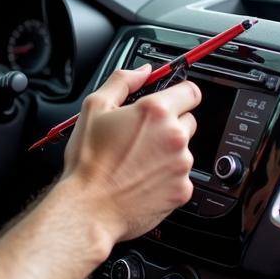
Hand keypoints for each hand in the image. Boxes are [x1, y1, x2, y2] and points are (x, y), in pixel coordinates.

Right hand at [63, 65, 199, 244]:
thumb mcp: (94, 107)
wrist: (89, 207)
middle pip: (188, 120)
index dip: (180, 94)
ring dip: (167, 152)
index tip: (172, 100)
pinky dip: (167, 177)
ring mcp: (181, 165)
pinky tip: (142, 179)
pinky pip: (180, 176)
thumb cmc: (89, 160)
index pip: (191, 91)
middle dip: (170, 124)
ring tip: (136, 161)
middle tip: (142, 136)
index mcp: (156, 112)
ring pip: (183, 150)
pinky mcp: (183, 191)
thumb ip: (122, 81)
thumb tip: (143, 71)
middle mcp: (175, 136)